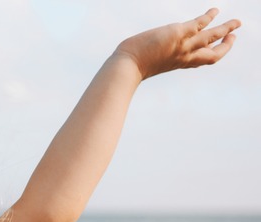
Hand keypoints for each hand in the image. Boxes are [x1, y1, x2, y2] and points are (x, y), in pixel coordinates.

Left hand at [114, 8, 240, 79]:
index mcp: (179, 63)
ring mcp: (183, 46)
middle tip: (234, 36)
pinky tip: (214, 10)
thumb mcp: (147, 64)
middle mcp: (185, 56)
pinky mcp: (177, 34)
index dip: (213, 54)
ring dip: (226, 29)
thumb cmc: (130, 67)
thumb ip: (153, 59)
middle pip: (214, 54)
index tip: (219, 48)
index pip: (202, 61)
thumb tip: (142, 57)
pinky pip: (199, 24)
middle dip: (226, 46)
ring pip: (212, 37)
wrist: (126, 68)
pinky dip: (208, 16)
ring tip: (237, 22)